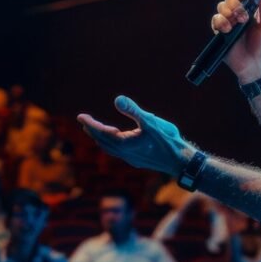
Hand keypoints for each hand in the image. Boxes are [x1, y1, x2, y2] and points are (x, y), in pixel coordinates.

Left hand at [77, 96, 192, 175]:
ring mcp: (130, 159)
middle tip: (84, 121)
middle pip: (102, 141)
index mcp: (124, 143)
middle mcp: (124, 153)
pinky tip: (117, 141)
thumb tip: (117, 99)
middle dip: (92, 131)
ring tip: (96, 130)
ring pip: (109, 149)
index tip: (80, 116)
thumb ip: (134, 110)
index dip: (90, 123)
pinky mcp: (136, 161)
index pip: (101, 132)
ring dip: (101, 139)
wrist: (180, 162)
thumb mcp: (151, 122)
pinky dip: (111, 144)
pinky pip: (117, 152)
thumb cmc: (167, 141)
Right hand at [212, 0, 260, 79]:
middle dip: (235, 4)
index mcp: (250, 10)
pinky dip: (220, 22)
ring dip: (228, 12)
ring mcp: (228, 23)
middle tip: (244, 16)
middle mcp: (238, 14)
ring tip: (237, 24)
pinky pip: (215, 20)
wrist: (254, 65)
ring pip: (221, 7)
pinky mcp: (220, 32)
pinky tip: (228, 29)